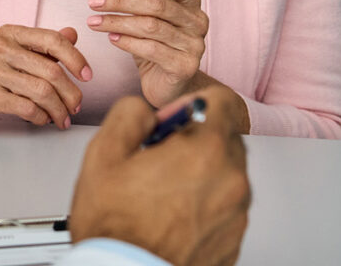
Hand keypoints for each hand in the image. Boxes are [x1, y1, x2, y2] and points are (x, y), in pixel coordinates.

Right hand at [0, 24, 91, 130]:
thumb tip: (72, 33)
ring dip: (58, 110)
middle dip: (70, 93)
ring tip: (62, 119)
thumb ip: (41, 46)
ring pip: (41, 91)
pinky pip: (26, 107)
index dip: (76, 58)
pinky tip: (42, 120)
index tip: (87, 76)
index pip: (52, 40)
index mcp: (9, 34)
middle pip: (51, 70)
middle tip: (75, 106)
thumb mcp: (10, 54)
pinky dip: (41, 117)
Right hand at [69, 87, 250, 265]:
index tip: (171, 120)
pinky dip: (202, 202)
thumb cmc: (116, 226)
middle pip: (224, 138)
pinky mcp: (233, 239)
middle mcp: (231, 180)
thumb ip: (129, 113)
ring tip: (159, 190)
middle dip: (193, 140)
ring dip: (198, 172)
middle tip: (157, 157)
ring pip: (223, 173)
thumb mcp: (104, 153)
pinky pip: (223, 205)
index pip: (223, 102)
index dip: (191, 104)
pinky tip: (169, 213)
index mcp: (205, 151)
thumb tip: (145, 110)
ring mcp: (236, 214)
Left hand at [87, 0, 208, 107]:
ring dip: (117, 22)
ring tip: (94, 21)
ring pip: (150, 27)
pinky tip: (111, 38)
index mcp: (190, 2)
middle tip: (93, 1)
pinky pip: (151, 49)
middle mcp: (197, 21)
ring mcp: (194, 45)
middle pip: (156, 4)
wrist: (170, 85)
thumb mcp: (150, 16)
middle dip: (121, 1)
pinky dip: (128, 42)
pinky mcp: (185, 66)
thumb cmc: (157, 44)